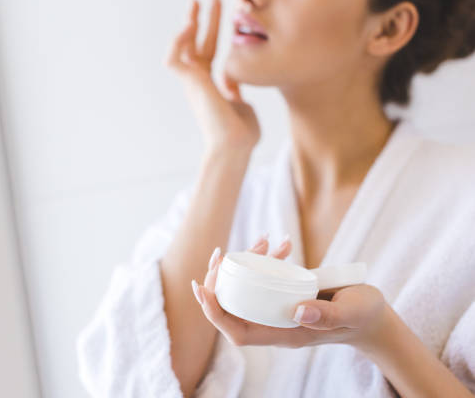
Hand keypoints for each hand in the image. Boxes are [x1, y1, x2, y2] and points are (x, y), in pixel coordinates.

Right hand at [164, 0, 261, 151]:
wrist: (235, 145)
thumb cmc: (242, 135)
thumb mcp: (244, 107)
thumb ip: (238, 94)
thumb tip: (238, 89)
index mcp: (212, 86)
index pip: (210, 52)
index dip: (214, 31)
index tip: (224, 12)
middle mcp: (199, 82)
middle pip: (197, 43)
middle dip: (204, 19)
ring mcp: (193, 83)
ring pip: (184, 47)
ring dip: (190, 23)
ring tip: (198, 3)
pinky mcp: (189, 84)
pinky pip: (174, 58)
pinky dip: (178, 41)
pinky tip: (190, 25)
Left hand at [191, 236, 387, 349]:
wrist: (373, 315)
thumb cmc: (364, 316)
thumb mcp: (352, 313)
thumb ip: (328, 315)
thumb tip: (297, 310)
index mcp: (285, 335)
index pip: (238, 332)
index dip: (216, 313)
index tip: (203, 288)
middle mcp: (276, 324)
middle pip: (234, 309)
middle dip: (220, 282)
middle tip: (220, 254)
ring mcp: (280, 309)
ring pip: (247, 291)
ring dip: (245, 264)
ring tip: (263, 240)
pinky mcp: (287, 294)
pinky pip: (266, 278)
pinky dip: (269, 259)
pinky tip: (283, 243)